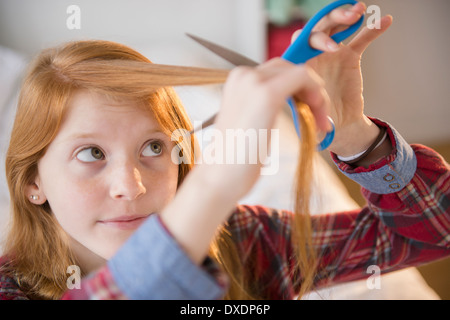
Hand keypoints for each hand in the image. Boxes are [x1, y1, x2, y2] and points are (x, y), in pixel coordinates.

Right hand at [205, 58, 329, 200]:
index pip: (279, 72)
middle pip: (290, 69)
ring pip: (300, 72)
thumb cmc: (236, 158)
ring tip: (321, 124)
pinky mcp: (267, 93)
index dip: (301, 89)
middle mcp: (244, 75)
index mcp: (238, 81)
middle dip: (311, 91)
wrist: (220, 177)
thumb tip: (298, 102)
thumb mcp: (251, 122)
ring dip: (317, 96)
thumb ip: (266, 107)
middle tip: (321, 120)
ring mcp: (254, 81)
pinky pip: (304, 78)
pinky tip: (319, 119)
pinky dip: (318, 95)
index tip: (312, 115)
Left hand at [292, 2, 392, 155]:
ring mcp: (332, 54)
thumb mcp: (307, 116)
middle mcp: (314, 56)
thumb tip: (306, 112)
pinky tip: (385, 20)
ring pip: (336, 28)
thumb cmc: (317, 121)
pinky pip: (361, 39)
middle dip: (332, 21)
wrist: (338, 125)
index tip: (332, 48)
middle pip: (318, 29)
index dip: (314, 41)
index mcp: (300, 66)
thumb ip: (304, 110)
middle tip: (349, 20)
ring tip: (359, 10)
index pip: (300, 43)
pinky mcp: (350, 57)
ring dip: (346, 16)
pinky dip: (373, 29)